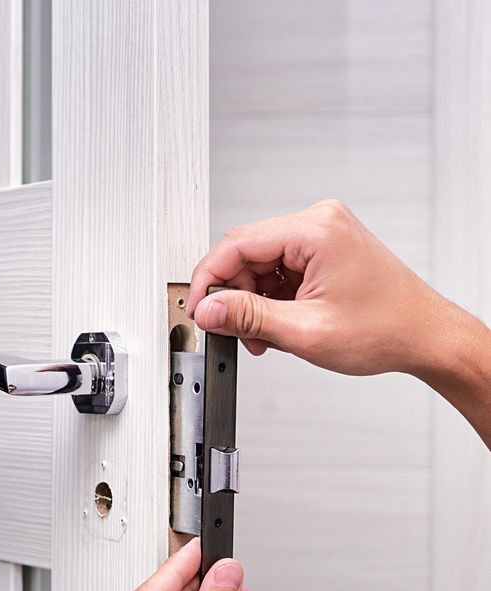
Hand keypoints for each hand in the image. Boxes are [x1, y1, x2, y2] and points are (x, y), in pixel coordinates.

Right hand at [188, 199, 464, 379]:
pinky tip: (281, 324)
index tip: (198, 310)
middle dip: (235, 296)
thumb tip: (208, 311)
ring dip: (254, 303)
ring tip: (266, 336)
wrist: (424, 337)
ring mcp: (323, 235)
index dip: (208, 279)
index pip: (237, 243)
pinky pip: (280, 271)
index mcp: (316, 230)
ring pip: (261, 265)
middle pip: (247, 253)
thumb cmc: (385, 329)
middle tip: (235, 332)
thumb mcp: (305, 330)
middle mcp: (319, 222)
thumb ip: (249, 318)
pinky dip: (273, 300)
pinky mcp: (325, 250)